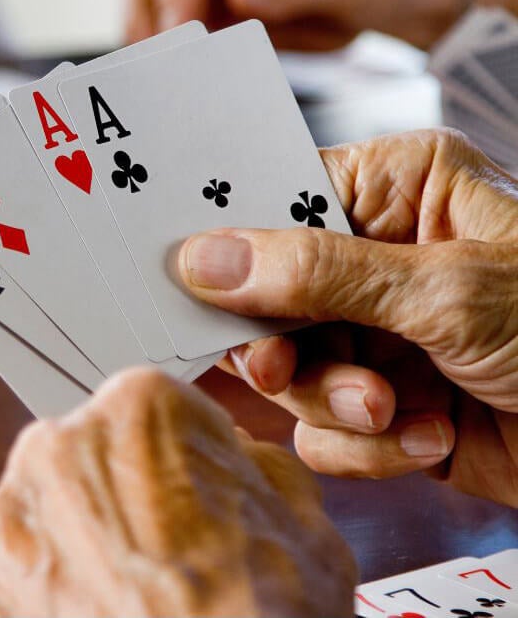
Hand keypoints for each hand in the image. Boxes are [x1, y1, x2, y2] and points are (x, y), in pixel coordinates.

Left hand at [0, 367, 356, 616]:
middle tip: (138, 583)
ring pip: (15, 540)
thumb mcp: (304, 534)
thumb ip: (249, 472)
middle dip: (94, 522)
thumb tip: (227, 459)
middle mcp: (48, 451)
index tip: (169, 518)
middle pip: (66, 475)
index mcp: (137, 414)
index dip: (160, 477)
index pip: (137, 421)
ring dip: (45, 576)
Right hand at [177, 130, 517, 504]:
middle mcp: (376, 257)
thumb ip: (318, 274)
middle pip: (263, 296)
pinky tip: (430, 436)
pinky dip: (367, 446)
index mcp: (398, 190)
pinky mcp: (379, 402)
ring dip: (336, 403)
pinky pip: (320, 428)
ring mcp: (375, 333)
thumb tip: (205, 258)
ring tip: (396, 410)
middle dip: (288, 348)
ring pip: (285, 371)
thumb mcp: (447, 292)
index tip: (188, 287)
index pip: (275, 202)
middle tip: (282, 371)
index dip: (226, 246)